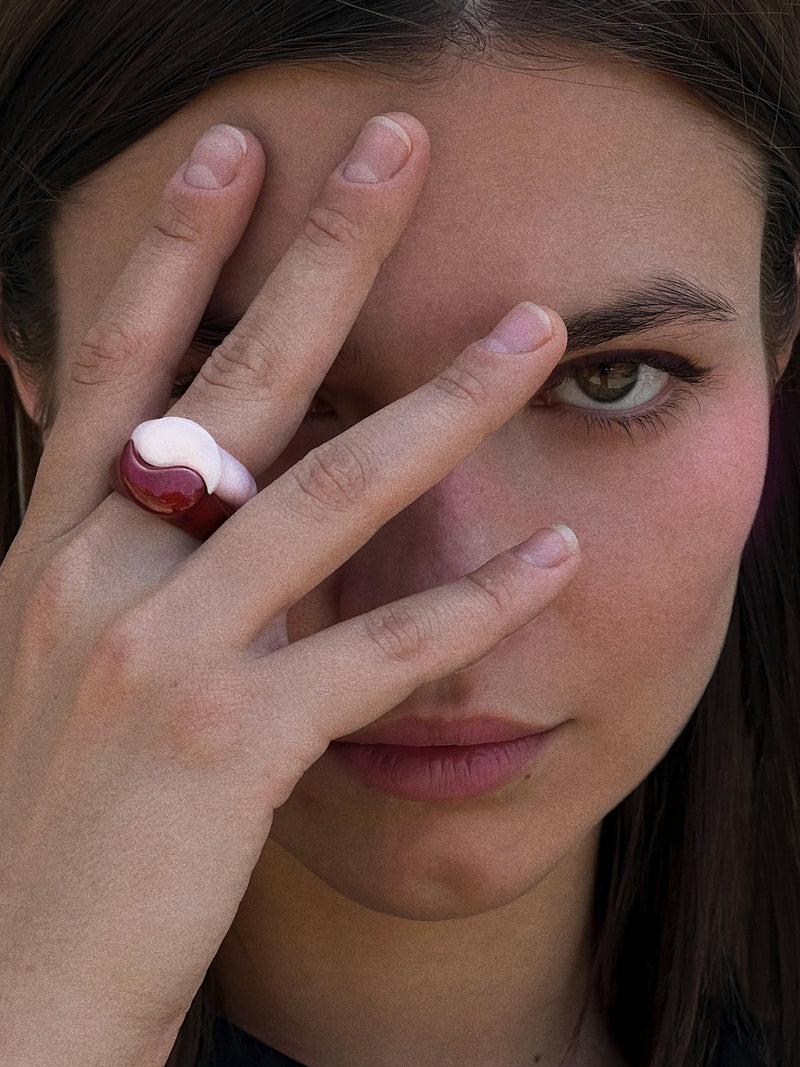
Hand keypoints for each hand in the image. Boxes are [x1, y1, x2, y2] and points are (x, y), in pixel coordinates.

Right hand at [0, 115, 577, 1065]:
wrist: (16, 979)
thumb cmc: (51, 814)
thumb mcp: (61, 659)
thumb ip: (127, 562)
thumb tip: (210, 483)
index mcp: (54, 548)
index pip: (117, 360)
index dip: (175, 248)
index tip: (236, 151)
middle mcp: (97, 576)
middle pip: (232, 381)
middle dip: (321, 254)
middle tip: (399, 149)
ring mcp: (160, 655)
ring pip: (326, 494)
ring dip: (446, 407)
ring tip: (534, 333)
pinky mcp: (224, 747)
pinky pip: (374, 654)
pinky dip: (474, 606)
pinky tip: (555, 557)